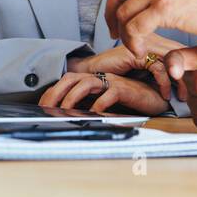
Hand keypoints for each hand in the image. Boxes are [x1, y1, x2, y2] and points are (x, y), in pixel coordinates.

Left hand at [37, 71, 170, 115]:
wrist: (157, 99)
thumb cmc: (131, 103)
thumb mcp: (105, 105)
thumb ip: (89, 107)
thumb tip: (67, 119)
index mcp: (93, 80)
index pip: (66, 81)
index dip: (51, 93)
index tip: (40, 107)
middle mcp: (100, 78)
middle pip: (71, 79)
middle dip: (55, 93)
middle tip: (46, 110)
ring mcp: (113, 82)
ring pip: (86, 83)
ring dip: (72, 98)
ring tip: (65, 112)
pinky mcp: (126, 88)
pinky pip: (110, 93)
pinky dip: (99, 104)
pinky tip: (93, 114)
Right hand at [66, 34, 183, 100]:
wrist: (91, 72)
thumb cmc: (119, 74)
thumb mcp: (148, 73)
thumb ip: (165, 72)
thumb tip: (187, 85)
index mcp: (159, 40)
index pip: (184, 50)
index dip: (193, 68)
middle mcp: (153, 39)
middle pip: (182, 53)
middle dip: (190, 75)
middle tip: (193, 94)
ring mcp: (144, 43)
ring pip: (173, 60)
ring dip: (179, 82)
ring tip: (181, 97)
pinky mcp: (135, 52)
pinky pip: (157, 67)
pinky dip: (164, 83)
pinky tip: (164, 95)